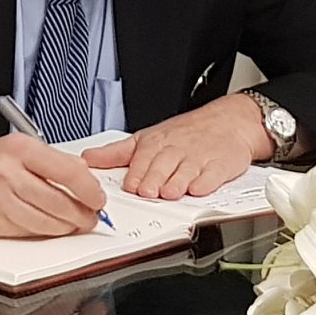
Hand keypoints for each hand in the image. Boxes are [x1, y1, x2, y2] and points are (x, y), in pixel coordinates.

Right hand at [0, 132, 106, 237]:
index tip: (98, 197)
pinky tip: (51, 226)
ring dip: (67, 226)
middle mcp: (9, 172)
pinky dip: (46, 231)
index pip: (67, 171)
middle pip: (59, 201)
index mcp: (20, 148)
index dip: (89, 189)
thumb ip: (52, 161)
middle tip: (91, 216)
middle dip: (82, 213)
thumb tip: (86, 180)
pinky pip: (30, 231)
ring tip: (75, 223)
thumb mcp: (19, 147)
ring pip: (47, 221)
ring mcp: (0, 198)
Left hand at [82, 94, 270, 199]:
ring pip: (186, 171)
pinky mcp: (221, 165)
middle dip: (154, 178)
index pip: (143, 157)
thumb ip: (116, 153)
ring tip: (169, 193)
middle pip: (164, 165)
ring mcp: (200, 157)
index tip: (130, 186)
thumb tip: (87, 159)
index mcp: (156, 143)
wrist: (228, 121)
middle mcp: (177, 150)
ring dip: (178, 182)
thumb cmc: (185, 133)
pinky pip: (213, 174)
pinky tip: (199, 188)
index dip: (137, 173)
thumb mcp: (147, 137)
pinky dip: (206, 182)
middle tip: (147, 192)